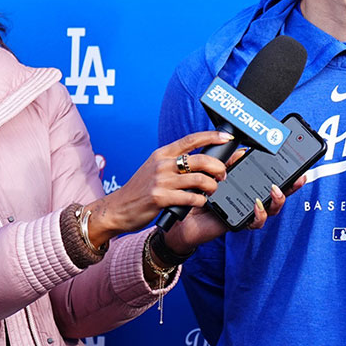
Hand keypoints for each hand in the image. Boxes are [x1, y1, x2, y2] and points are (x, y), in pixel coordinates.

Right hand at [84, 131, 234, 244]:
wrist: (118, 208)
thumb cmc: (140, 190)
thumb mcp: (154, 168)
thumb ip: (173, 162)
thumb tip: (199, 159)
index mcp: (162, 154)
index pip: (191, 139)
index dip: (212, 136)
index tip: (227, 137)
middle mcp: (162, 164)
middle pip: (201, 159)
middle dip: (218, 167)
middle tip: (223, 174)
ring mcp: (161, 181)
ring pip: (199, 179)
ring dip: (212, 186)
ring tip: (213, 190)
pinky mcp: (161, 198)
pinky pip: (191, 198)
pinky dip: (200, 200)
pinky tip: (200, 202)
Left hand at [164, 173, 309, 254]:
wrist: (184, 217)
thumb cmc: (201, 194)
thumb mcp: (215, 173)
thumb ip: (228, 162)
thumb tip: (243, 150)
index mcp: (247, 186)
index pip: (271, 179)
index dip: (286, 175)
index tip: (299, 167)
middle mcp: (251, 200)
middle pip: (278, 195)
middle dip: (291, 187)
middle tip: (298, 178)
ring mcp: (247, 212)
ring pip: (271, 210)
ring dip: (278, 200)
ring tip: (275, 190)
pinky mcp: (240, 223)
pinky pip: (254, 222)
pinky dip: (259, 214)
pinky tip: (257, 205)